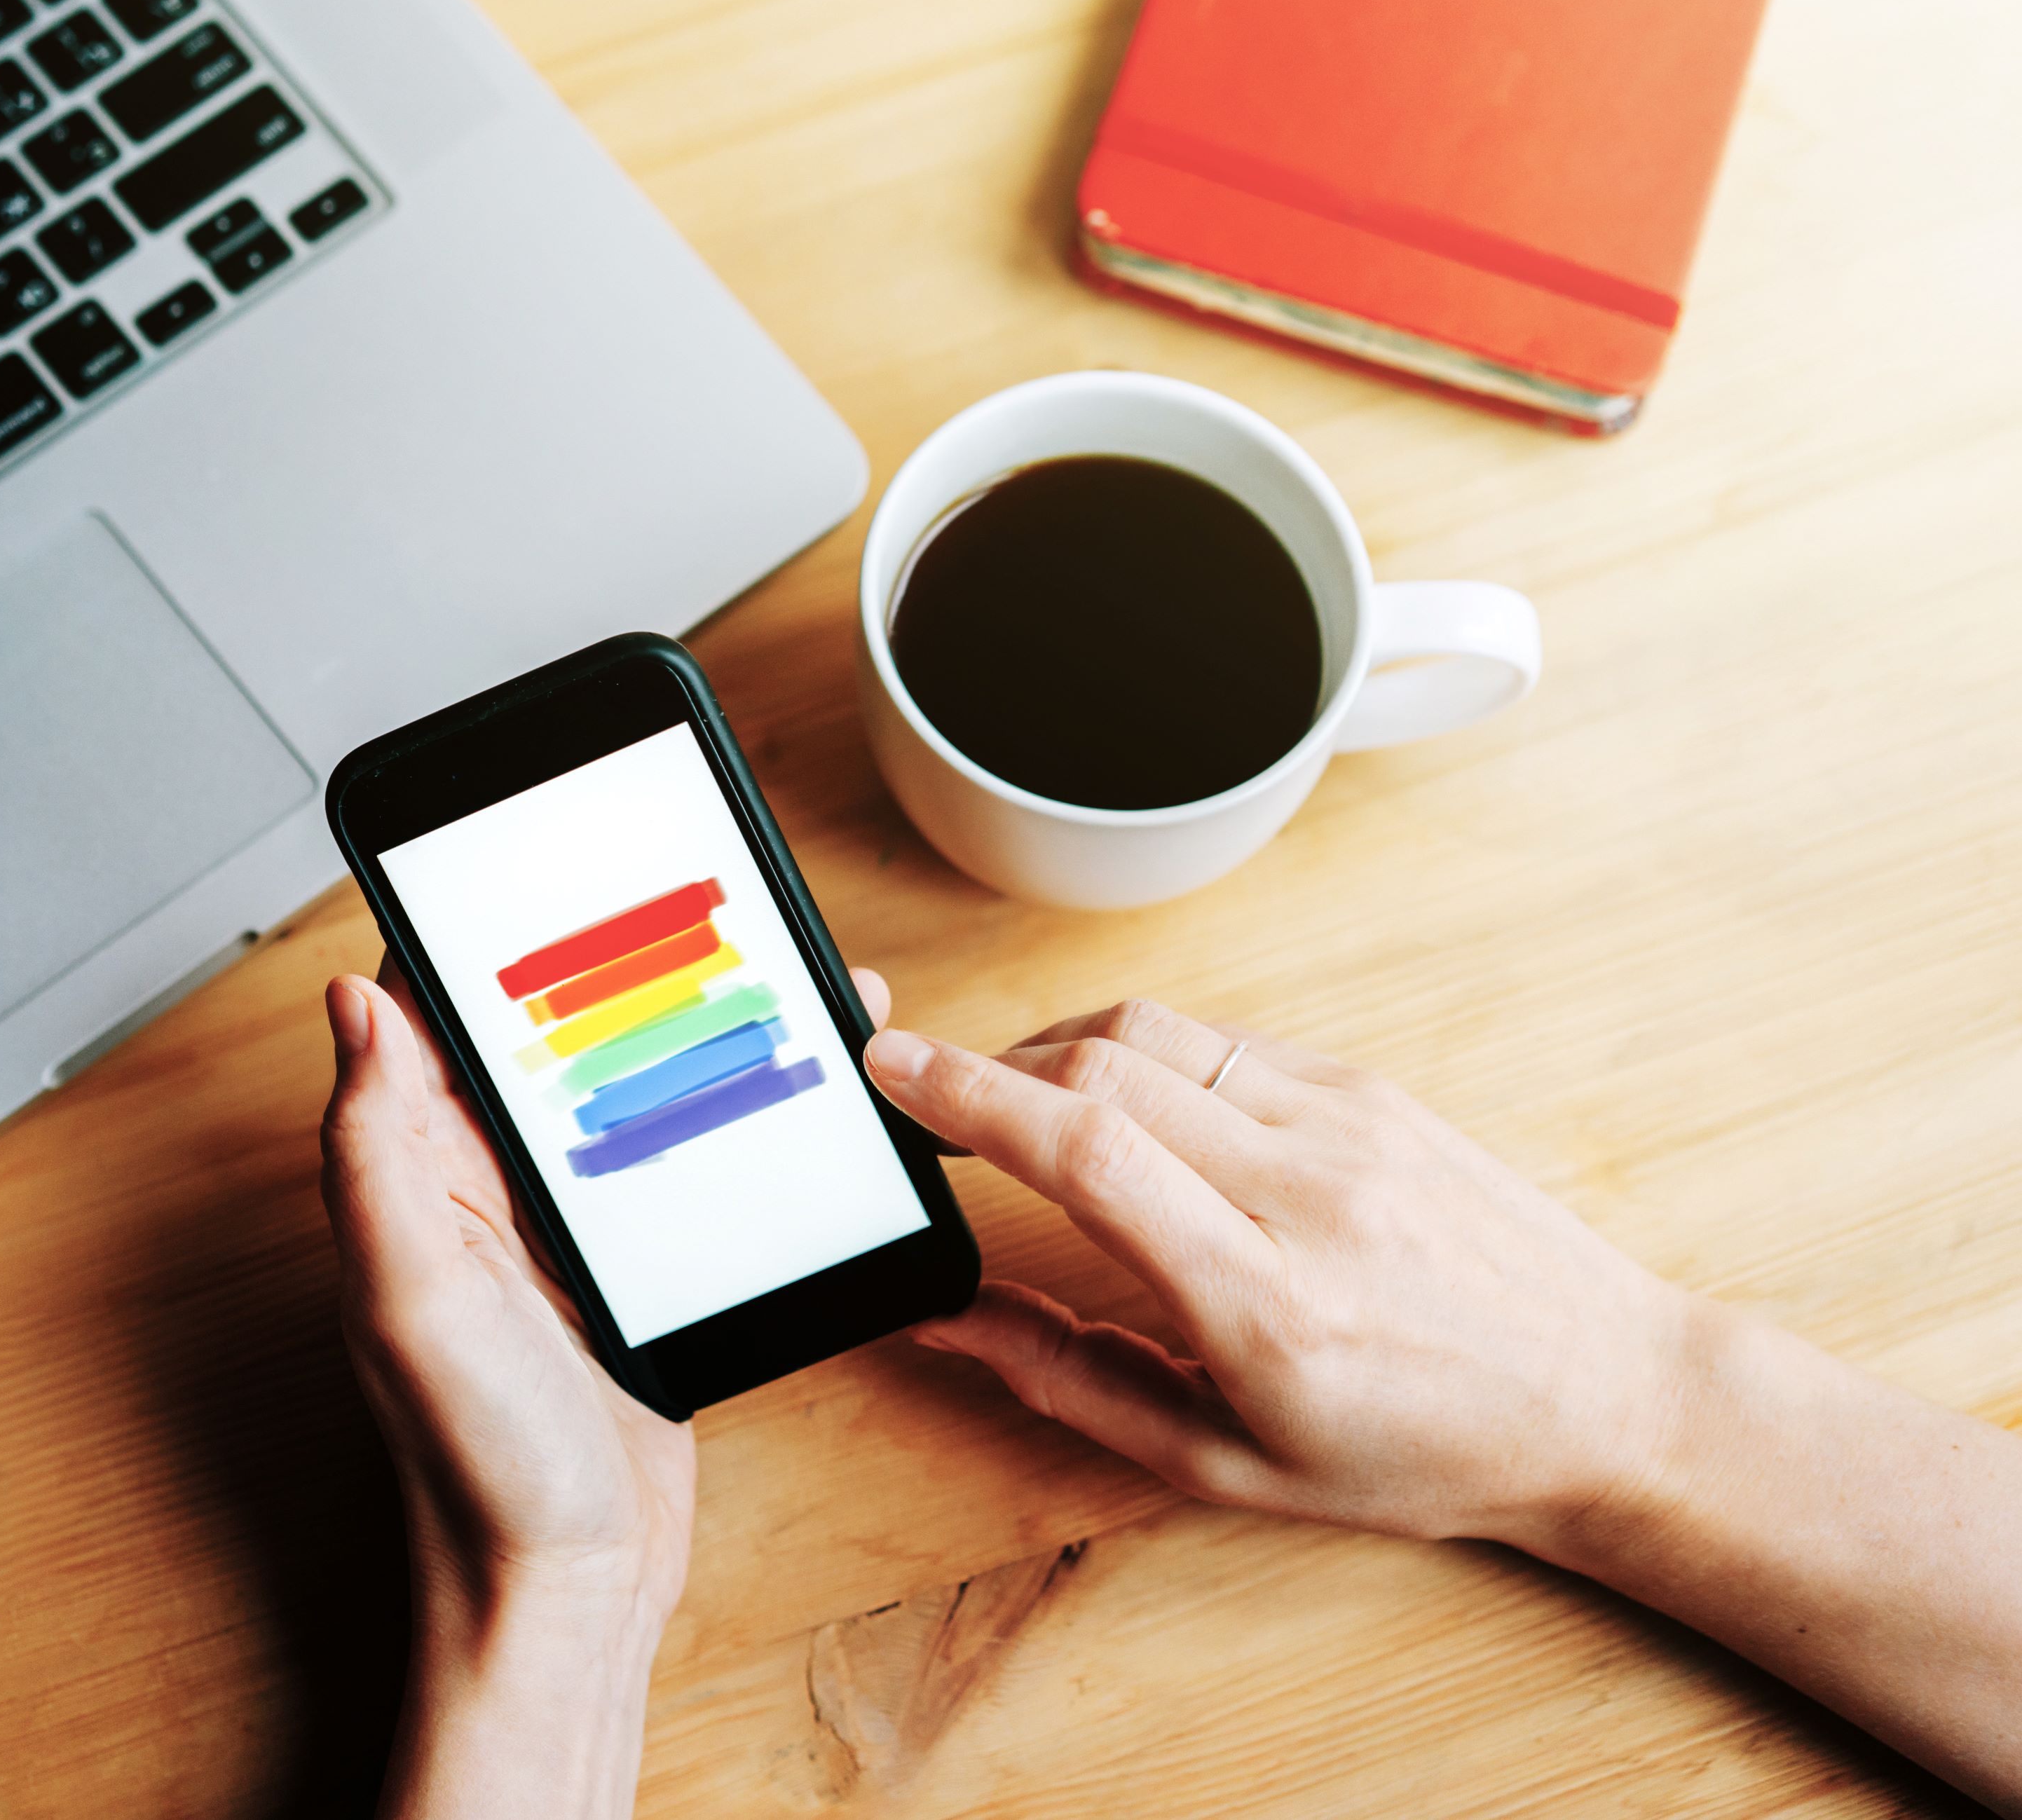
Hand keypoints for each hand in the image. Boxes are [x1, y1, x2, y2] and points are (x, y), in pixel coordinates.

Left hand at [322, 968, 703, 1818]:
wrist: (568, 1596)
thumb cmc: (475, 1466)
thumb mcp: (414, 1294)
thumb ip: (377, 1146)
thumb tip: (354, 999)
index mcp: (413, 1175)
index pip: (433, 1014)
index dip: (475, 929)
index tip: (537, 850)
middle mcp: (478, 1191)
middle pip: (544, 1039)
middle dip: (612, 963)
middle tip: (692, 894)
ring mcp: (558, 1233)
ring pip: (619, 1092)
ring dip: (682, 1031)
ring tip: (768, 971)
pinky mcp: (629, 1277)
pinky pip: (672, 1167)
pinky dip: (721, 1118)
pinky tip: (782, 1092)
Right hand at [862, 998, 1691, 1548]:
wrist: (1605, 1398)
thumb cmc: (1422, 1451)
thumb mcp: (1228, 1464)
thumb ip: (1072, 1380)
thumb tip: (951, 1314)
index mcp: (1266, 1304)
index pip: (1088, 1151)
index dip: (969, 1095)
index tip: (893, 1067)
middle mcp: (1309, 1193)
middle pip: (1103, 1067)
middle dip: (991, 1069)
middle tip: (933, 1100)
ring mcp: (1350, 1125)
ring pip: (1155, 1033)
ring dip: (1058, 1051)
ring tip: (1019, 1100)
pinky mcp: (1373, 1090)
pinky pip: (1222, 1041)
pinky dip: (1141, 1054)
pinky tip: (1125, 1101)